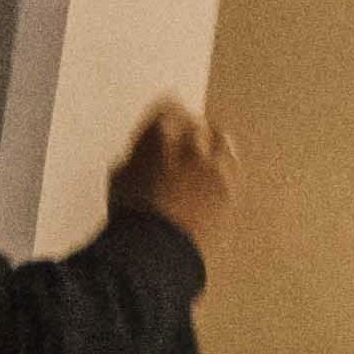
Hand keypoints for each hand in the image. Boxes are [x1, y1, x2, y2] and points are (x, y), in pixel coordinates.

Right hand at [111, 96, 235, 245]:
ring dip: (213, 144)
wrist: (159, 246)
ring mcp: (215, 164)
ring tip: (207, 154)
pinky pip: (233, 168)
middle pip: (197, 123)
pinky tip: (219, 176)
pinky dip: (225, 168)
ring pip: (222, 141)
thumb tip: (144, 158)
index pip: (168, 107)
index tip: (167, 120)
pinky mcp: (231, 187)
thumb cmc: (132, 213)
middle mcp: (191, 142)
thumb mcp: (121, 177)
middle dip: (191, 130)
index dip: (167, 115)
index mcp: (159, 133)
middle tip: (186, 140)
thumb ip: (139, 157)